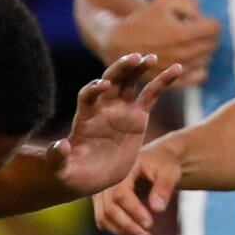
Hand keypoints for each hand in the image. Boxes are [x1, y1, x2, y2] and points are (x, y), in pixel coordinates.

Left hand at [48, 53, 184, 198]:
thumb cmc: (70, 172)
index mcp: (85, 116)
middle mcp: (103, 107)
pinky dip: (163, 81)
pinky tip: (177, 68)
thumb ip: (57, 157)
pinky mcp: (138, 117)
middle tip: (134, 58)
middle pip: (111, 80)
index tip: (103, 86)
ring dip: (140, 68)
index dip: (93, 89)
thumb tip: (61, 145)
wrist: (88, 177)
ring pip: (131, 82)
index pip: (88, 95)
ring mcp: (121, 110)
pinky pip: (152, 95)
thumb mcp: (60, 168)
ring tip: (152, 58)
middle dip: (121, 69)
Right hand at [93, 142, 183, 234]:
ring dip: (122, 232)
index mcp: (122, 167)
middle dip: (128, 226)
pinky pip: (103, 220)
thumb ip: (164, 187)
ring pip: (103, 217)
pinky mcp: (101, 200)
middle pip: (109, 208)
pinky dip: (118, 230)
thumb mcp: (170, 171)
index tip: (150, 223)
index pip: (120, 193)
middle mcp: (107, 178)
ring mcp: (101, 190)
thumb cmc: (163, 165)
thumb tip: (157, 209)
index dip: (134, 211)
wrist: (154, 161)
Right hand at [105, 0, 221, 85]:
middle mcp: (185, 55)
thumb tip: (203, 17)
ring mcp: (181, 70)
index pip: (214, 28)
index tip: (197, 20)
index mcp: (184, 34)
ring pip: (208, 59)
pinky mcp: (176, 82)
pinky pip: (200, 76)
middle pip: (213, 44)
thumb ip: (189, 4)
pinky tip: (190, 59)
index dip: (209, 21)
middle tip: (194, 30)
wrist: (122, 44)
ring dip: (203, 50)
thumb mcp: (164, 1)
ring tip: (188, 43)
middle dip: (207, 34)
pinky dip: (199, 66)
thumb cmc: (144, 19)